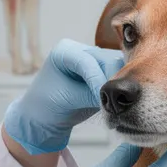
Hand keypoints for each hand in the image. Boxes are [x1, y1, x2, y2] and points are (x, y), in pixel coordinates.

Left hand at [3, 38, 124, 154]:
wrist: (46, 116)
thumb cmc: (48, 104)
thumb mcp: (67, 99)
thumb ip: (91, 95)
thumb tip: (117, 95)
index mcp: (66, 50)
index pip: (88, 61)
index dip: (97, 79)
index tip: (102, 98)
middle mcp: (83, 50)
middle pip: (107, 60)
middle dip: (111, 81)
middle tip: (113, 103)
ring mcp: (95, 60)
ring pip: (118, 68)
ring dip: (119, 86)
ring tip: (114, 105)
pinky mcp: (105, 73)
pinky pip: (120, 77)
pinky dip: (120, 89)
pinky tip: (117, 103)